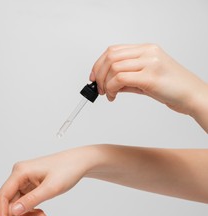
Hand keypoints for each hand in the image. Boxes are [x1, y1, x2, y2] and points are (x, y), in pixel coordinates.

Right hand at [0, 146, 97, 215]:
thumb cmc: (67, 170)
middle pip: (9, 201)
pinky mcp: (31, 184)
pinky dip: (32, 209)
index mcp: (20, 171)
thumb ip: (32, 200)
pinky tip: (42, 213)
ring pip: (17, 203)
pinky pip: (25, 200)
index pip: (3, 195)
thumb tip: (13, 211)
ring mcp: (25, 179)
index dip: (2, 214)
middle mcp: (20, 174)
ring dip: (26, 214)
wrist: (79, 163)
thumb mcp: (51, 188)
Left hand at [90, 44, 207, 115]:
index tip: (94, 76)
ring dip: (105, 83)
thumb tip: (107, 83)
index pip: (113, 50)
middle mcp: (147, 53)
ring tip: (108, 94)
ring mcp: (149, 63)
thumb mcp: (146, 78)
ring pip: (114, 68)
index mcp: (146, 50)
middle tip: (99, 88)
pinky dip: (111, 88)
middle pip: (110, 57)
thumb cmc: (171, 88)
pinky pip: (120, 79)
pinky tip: (113, 96)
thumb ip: (127, 78)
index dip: (99, 64)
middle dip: (99, 74)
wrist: (192, 96)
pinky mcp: (150, 77)